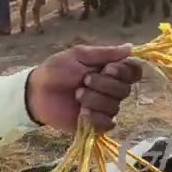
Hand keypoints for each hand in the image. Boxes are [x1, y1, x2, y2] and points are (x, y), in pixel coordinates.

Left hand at [25, 44, 142, 132]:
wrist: (37, 92)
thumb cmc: (56, 70)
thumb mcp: (78, 55)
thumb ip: (105, 53)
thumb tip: (130, 48)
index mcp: (110, 71)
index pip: (134, 72)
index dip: (124, 72)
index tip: (108, 69)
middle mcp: (111, 89)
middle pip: (125, 90)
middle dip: (103, 85)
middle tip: (83, 80)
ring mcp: (104, 108)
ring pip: (114, 107)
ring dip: (94, 100)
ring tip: (77, 95)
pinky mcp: (96, 124)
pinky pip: (108, 124)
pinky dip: (95, 117)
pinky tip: (82, 112)